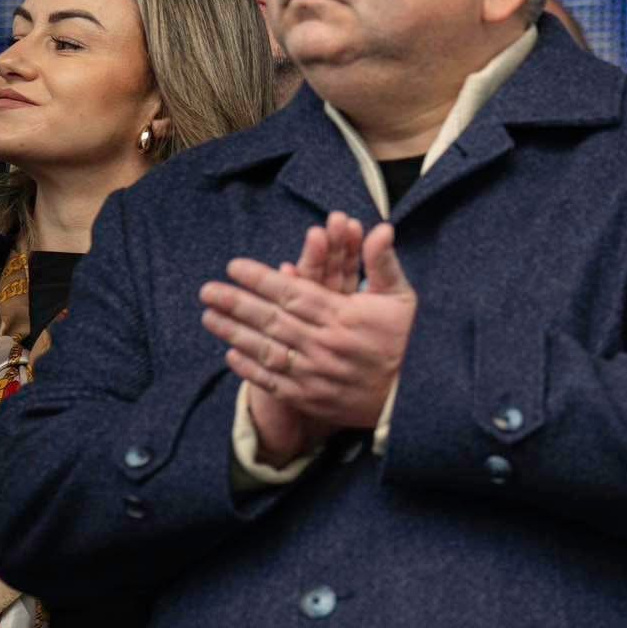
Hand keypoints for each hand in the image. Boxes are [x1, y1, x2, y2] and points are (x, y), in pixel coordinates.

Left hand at [201, 213, 416, 466]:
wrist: (419, 397)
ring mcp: (316, 374)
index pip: (293, 292)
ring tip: (209, 317)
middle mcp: (325, 344)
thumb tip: (380, 229)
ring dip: (233, 333)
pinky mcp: (312, 398)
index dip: (261, 278)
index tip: (234, 267)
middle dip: (236, 302)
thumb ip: (383, 263)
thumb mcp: (403, 297)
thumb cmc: (410, 340)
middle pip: (271, 319)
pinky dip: (249, 369)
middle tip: (207, 290)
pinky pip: (272, 382)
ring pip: (266, 350)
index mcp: (345, 316)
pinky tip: (230, 355)